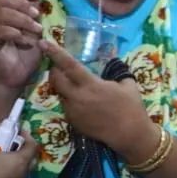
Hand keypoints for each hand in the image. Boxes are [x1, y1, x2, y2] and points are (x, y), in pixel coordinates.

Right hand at [0, 0, 43, 87]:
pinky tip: (26, 43)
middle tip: (37, 15)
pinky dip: (16, 33)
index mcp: (1, 16)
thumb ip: (35, 18)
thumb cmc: (24, 58)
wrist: (13, 81)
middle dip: (22, 3)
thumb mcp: (35, 34)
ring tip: (36, 30)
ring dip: (22, 19)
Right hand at [0, 120, 35, 177]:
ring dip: (16, 164)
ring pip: (23, 172)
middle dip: (23, 150)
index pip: (33, 145)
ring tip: (2, 160)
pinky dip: (10, 177)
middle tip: (10, 145)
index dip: (28, 137)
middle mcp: (24, 173)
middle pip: (30, 158)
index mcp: (21, 160)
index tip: (18, 132)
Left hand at [41, 39, 153, 158]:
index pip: (69, 65)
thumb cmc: (132, 107)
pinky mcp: (73, 121)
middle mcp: (78, 97)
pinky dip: (71, 100)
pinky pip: (66, 106)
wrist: (130, 134)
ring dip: (64, 86)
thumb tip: (112, 59)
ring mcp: (73, 110)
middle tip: (61, 67)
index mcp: (91, 85)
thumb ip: (116, 71)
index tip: (44, 43)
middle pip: (56, 79)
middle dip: (55, 70)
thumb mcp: (128, 84)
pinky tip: (83, 103)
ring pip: (60, 93)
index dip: (56, 53)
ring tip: (76, 86)